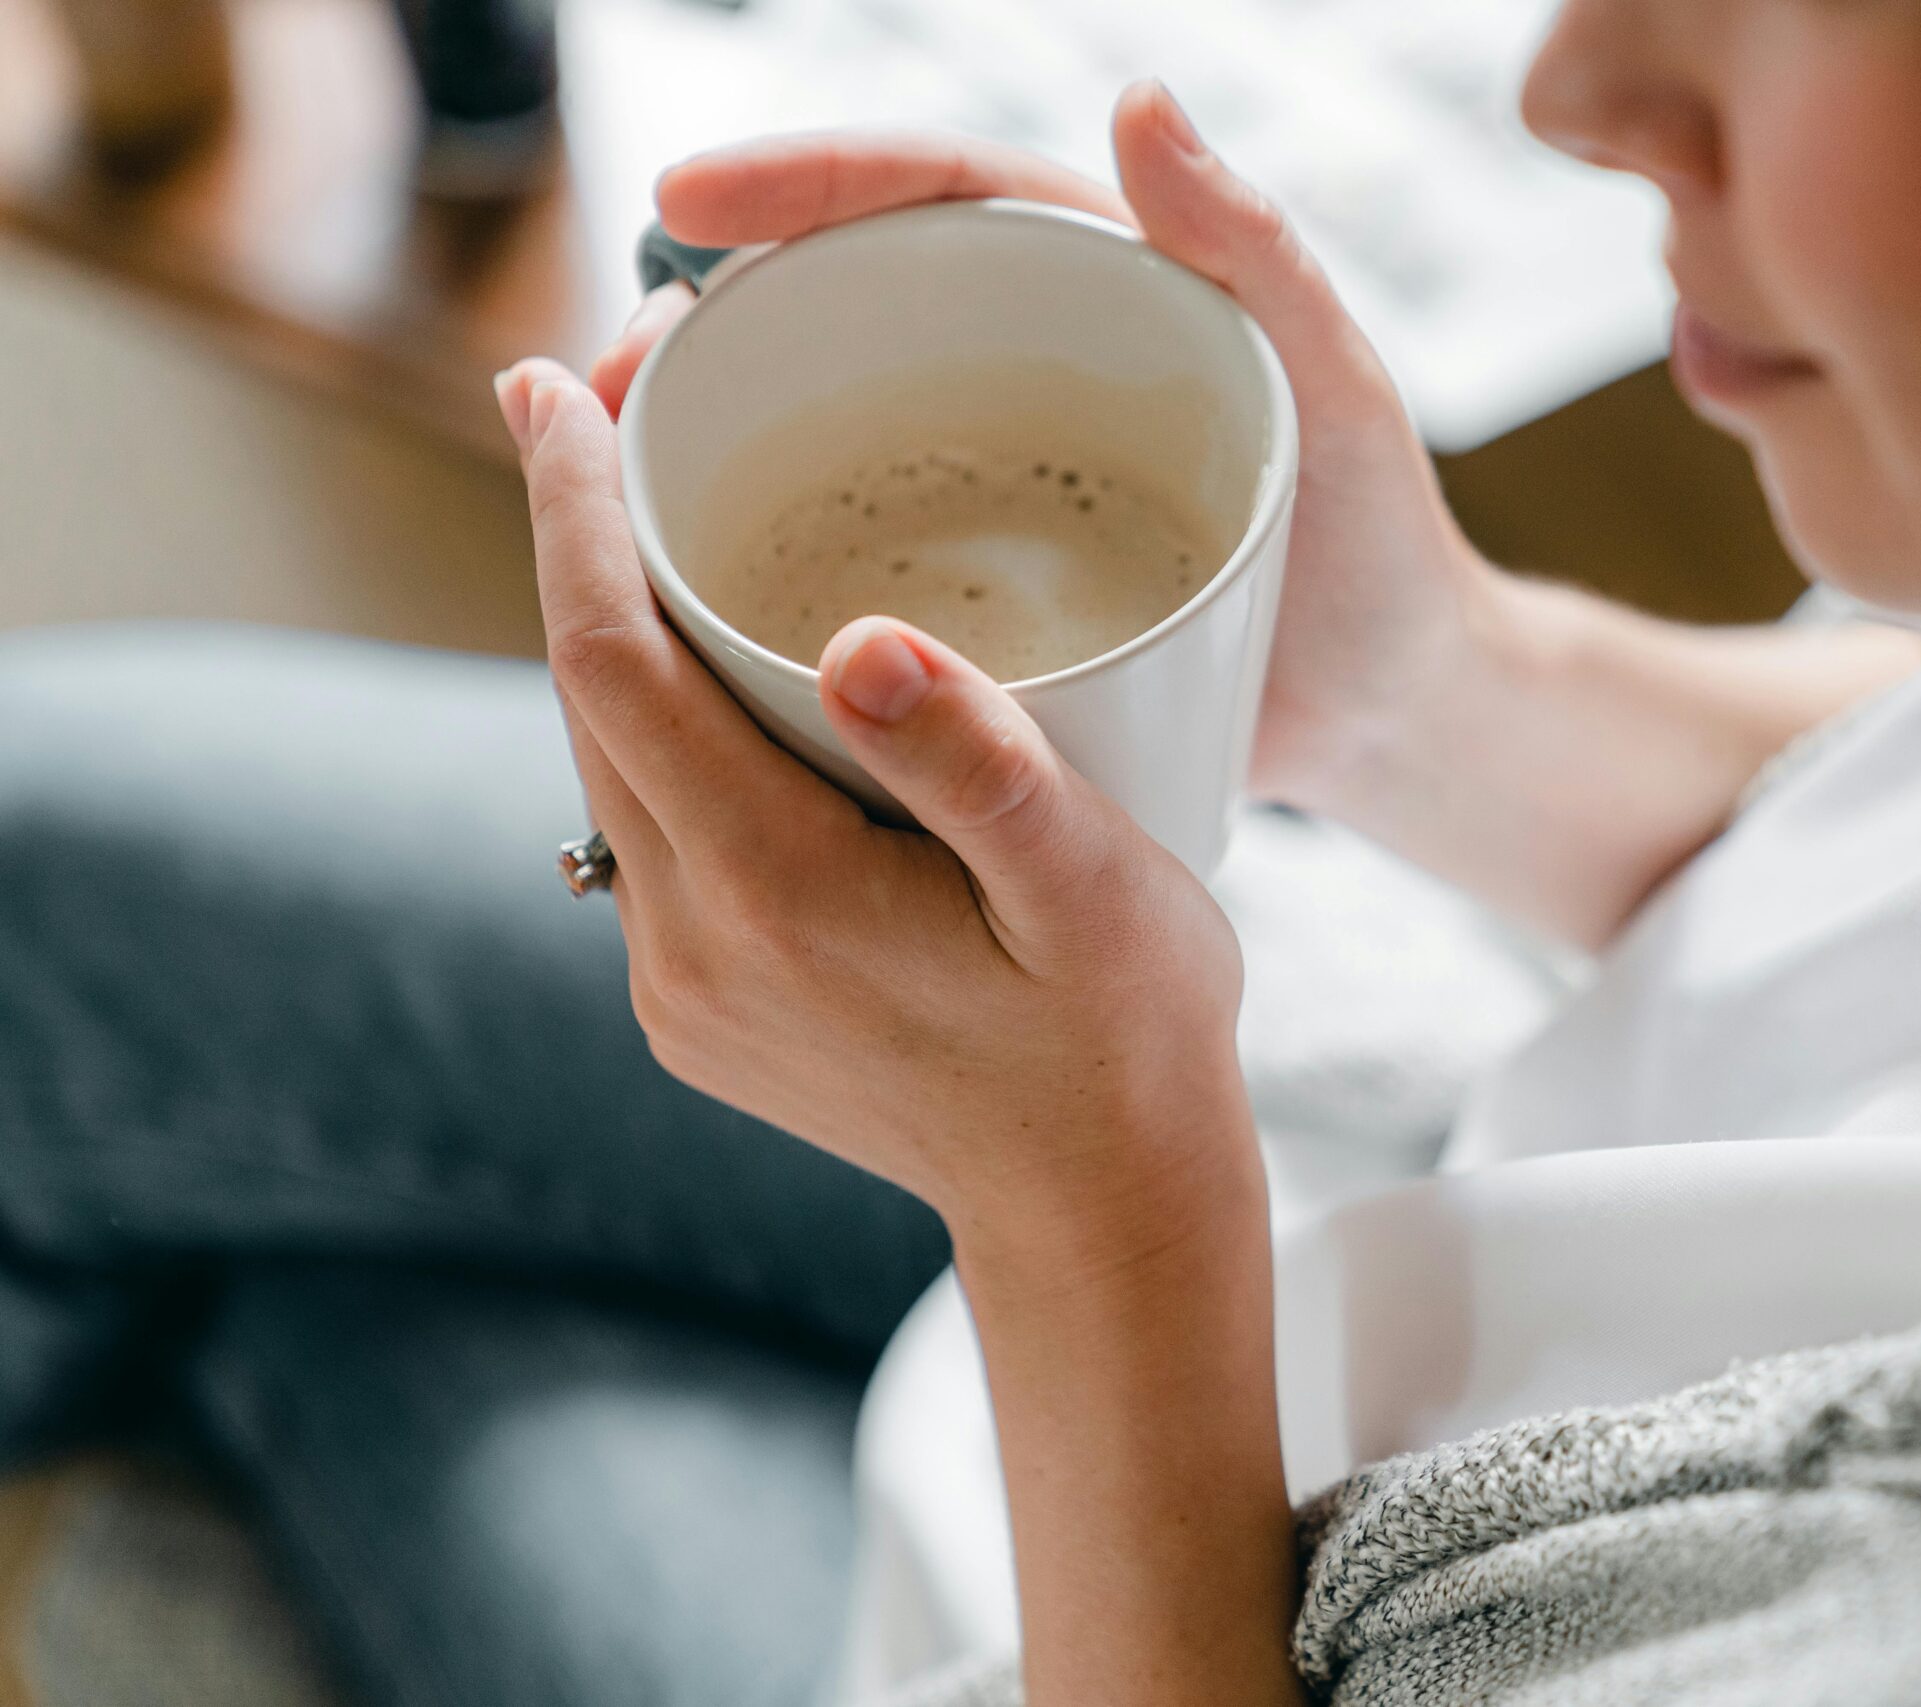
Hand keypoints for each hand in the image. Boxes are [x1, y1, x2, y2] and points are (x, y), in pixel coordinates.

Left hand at [494, 359, 1260, 1257]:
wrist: (1103, 1217)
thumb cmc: (1126, 1042)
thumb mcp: (1096, 894)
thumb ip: (983, 768)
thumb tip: (864, 639)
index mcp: (773, 897)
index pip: (611, 663)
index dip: (568, 507)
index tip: (555, 375)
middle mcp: (689, 945)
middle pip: (587, 698)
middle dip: (582, 534)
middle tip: (624, 386)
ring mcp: (681, 987)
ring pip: (608, 762)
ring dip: (618, 627)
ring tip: (667, 498)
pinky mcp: (700, 1007)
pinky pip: (646, 828)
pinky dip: (661, 725)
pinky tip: (720, 668)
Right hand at [591, 79, 1494, 813]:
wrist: (1388, 713)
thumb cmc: (1381, 540)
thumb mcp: (1334, 387)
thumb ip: (1254, 250)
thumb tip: (1140, 95)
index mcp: (1090, 289)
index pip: (931, 199)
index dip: (803, 184)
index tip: (688, 197)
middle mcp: (1019, 369)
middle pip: (835, 314)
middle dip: (702, 325)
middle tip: (597, 377)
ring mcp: (985, 481)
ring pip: (817, 437)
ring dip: (698, 451)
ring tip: (596, 487)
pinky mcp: (971, 594)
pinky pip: (847, 562)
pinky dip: (756, 571)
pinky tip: (676, 608)